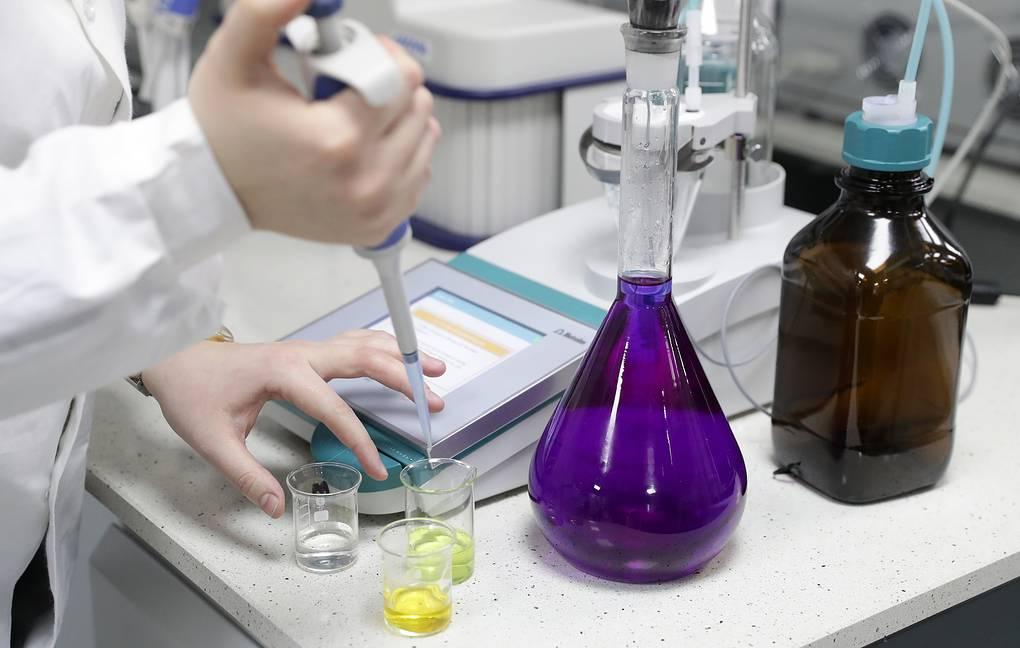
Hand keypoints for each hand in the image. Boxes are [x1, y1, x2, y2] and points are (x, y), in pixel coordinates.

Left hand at [141, 331, 445, 517]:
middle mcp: (302, 354)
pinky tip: (398, 357)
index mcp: (284, 373)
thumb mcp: (213, 441)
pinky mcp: (305, 351)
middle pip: (365, 359)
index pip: (335, 409)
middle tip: (435, 400)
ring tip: (434, 369)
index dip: (360, 441)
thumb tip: (278, 507)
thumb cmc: (192, 393)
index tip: (377, 469)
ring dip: (401, 355)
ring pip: (364, 343)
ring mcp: (306, 348)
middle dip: (404, 379)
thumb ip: (247, 476)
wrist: (172, 358)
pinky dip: (382, 348)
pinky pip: (353, 343)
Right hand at [188, 0, 439, 246]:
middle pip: (418, 107)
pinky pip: (419, 176)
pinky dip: (401, 155)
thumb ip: (265, 11)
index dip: (379, 55)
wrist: (212, 190)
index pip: (402, 78)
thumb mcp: (234, 57)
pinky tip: (364, 147)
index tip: (347, 56)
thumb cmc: (223, 130)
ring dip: (398, 119)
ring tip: (350, 118)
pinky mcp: (378, 225)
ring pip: (425, 140)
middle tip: (341, 89)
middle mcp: (366, 182)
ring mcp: (376, 209)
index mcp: (339, 140)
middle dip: (386, 86)